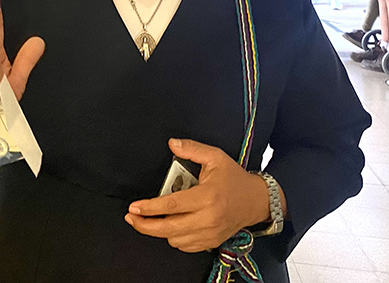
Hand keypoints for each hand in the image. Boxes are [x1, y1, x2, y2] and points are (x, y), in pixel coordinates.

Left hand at [125, 139, 272, 252]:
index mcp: (207, 197)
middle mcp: (208, 218)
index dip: (149, 207)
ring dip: (159, 231)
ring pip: (175, 239)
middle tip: (131, 217)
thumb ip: (192, 149)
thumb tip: (172, 143)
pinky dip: (173, 238)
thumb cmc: (235, 179)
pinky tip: (169, 227)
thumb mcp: (215, 157)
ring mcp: (210, 233)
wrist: (257, 201)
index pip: (172, 205)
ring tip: (148, 220)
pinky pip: (185, 246)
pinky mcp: (211, 242)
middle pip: (168, 228)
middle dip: (145, 225)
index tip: (134, 207)